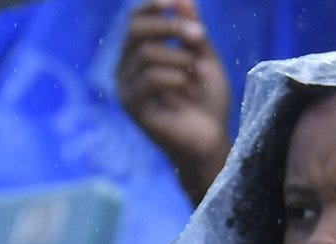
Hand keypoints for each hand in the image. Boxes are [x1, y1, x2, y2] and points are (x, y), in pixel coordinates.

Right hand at [116, 0, 229, 202]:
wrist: (208, 138)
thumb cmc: (206, 100)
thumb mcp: (203, 55)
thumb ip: (191, 29)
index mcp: (141, 52)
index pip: (136, 19)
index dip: (153, 5)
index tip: (175, 0)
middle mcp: (127, 68)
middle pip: (135, 29)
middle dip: (170, 26)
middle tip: (200, 36)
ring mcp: (126, 88)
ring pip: (145, 53)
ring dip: (179, 57)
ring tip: (196, 71)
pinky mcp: (132, 107)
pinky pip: (149, 79)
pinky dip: (175, 78)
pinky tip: (188, 87)